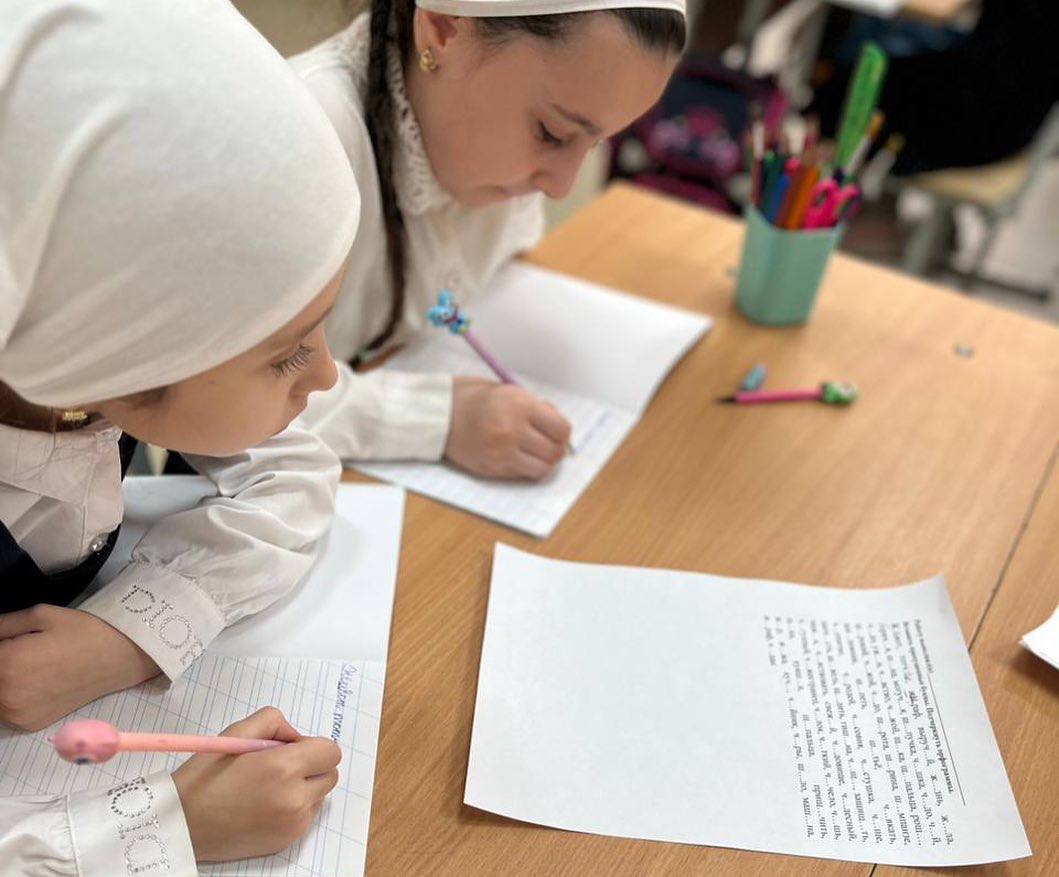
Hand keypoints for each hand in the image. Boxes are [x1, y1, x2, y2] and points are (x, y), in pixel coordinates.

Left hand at [0, 605, 159, 730]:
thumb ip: (2, 625)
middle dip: (2, 663)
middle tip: (20, 652)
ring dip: (3, 681)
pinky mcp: (30, 725)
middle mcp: (7, 696)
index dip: (0, 646)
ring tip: (25, 666)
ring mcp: (18, 715)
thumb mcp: (39, 615)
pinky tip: (31, 681)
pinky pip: (5, 710)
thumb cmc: (81, 631)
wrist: (118, 658)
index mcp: (6, 664)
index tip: (10, 642)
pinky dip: (10, 696)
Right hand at [172, 707, 340, 861]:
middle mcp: (295, 799)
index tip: (288, 749)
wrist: (182, 826)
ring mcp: (293, 824)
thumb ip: (274, 722)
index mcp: (283, 768)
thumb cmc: (205, 777)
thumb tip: (295, 736)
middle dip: (311, 765)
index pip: (330, 751)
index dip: (311, 746)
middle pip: (330, 773)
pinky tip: (265, 805)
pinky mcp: (286, 841)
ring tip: (268, 787)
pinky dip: (294, 808)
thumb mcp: (236, 732)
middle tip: (279, 766)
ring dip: (304, 787)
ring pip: (319, 795)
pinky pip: (306, 816)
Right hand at [445, 377, 571, 479]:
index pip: (561, 429)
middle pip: (554, 452)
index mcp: (521, 405)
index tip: (557, 432)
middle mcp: (513, 430)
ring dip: (542, 463)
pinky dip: (524, 469)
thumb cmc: (473, 398)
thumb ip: (535, 407)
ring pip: (542, 469)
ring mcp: (502, 452)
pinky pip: (522, 475)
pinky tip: (516, 457)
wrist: (438, 414)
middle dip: (555, 449)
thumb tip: (557, 426)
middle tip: (548, 445)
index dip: (562, 433)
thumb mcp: (508, 391)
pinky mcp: (492, 467)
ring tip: (534, 454)